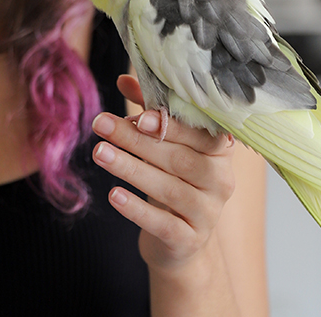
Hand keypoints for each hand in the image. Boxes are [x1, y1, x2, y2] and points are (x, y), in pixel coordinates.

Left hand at [91, 75, 236, 272]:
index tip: (141, 115)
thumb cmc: (172, 178)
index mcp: (219, 150)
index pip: (201, 134)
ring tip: (99, 153)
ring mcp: (208, 213)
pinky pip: (163, 224)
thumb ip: (149, 112)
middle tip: (101, 124)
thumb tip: (124, 79)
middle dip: (136, 141)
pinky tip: (113, 195)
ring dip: (130, 169)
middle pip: (179, 159)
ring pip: (169, 189)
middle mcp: (221, 180)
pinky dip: (137, 210)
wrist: (179, 238)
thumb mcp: (163, 144)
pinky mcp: (190, 240)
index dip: (172, 124)